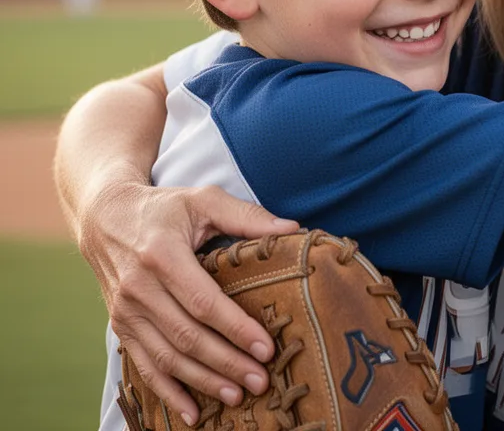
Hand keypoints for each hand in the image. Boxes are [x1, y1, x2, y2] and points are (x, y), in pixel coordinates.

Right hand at [80, 180, 298, 425]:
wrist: (104, 216)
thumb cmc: (164, 207)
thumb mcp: (204, 200)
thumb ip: (247, 216)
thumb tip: (293, 229)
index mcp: (161, 254)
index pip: (203, 301)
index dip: (235, 328)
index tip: (266, 348)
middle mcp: (138, 286)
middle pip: (187, 336)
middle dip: (226, 363)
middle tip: (261, 380)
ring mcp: (125, 310)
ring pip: (166, 357)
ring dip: (202, 381)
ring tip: (237, 397)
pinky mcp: (120, 324)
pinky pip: (144, 365)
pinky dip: (167, 392)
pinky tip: (192, 412)